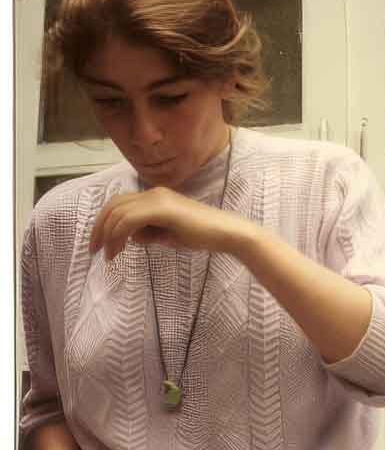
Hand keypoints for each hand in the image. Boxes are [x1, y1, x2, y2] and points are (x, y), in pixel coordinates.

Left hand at [89, 187, 252, 260]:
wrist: (225, 233)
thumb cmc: (202, 236)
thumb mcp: (168, 235)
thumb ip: (148, 233)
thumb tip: (131, 238)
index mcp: (155, 197)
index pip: (119, 205)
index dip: (104, 224)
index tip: (100, 246)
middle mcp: (153, 193)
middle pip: (113, 206)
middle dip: (99, 229)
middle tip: (94, 251)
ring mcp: (157, 198)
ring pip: (118, 213)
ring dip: (107, 235)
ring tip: (108, 255)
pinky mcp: (161, 208)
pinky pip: (128, 220)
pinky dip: (118, 235)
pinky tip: (119, 250)